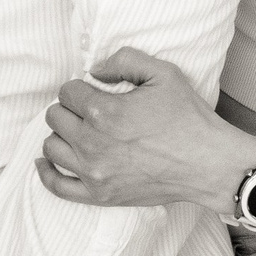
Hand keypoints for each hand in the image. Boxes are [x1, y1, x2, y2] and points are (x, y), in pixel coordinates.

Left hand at [37, 47, 255, 211]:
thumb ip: (124, 60)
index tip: (96, 91)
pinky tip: (46, 161)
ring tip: (79, 131)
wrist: (209, 164)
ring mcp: (94, 172)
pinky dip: (46, 171)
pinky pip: (56, 185)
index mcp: (104, 111)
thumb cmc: (189, 118)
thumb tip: (95, 70)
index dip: (81, 87)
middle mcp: (92, 143)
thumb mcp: (164, 73)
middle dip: (70, 109)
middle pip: (55, 117)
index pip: (67, 92)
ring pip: (51, 146)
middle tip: (90, 110)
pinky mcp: (99, 195)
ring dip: (61, 134)